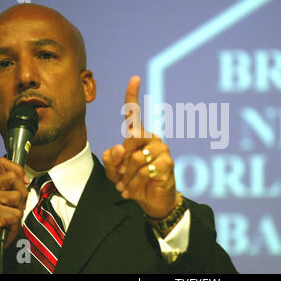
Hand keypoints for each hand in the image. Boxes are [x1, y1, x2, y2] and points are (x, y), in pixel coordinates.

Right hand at [0, 157, 27, 265]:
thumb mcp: (3, 202)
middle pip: (15, 177)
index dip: (18, 170)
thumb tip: (25, 179)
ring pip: (19, 195)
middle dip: (22, 193)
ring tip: (7, 218)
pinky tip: (4, 226)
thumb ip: (11, 188)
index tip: (22, 181)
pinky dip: (15, 222)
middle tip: (13, 208)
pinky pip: (17, 213)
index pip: (3, 163)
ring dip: (18, 209)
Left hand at [102, 76, 179, 218]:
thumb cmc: (134, 182)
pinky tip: (136, 191)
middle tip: (120, 177)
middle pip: (130, 138)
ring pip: (135, 158)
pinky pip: (145, 170)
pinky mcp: (168, 163)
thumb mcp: (115, 173)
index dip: (132, 96)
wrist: (151, 202)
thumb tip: (119, 148)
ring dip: (127, 178)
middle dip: (120, 162)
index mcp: (139, 137)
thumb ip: (112, 160)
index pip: (134, 115)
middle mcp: (152, 139)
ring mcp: (162, 149)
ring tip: (127, 187)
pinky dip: (136, 183)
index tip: (134, 79)